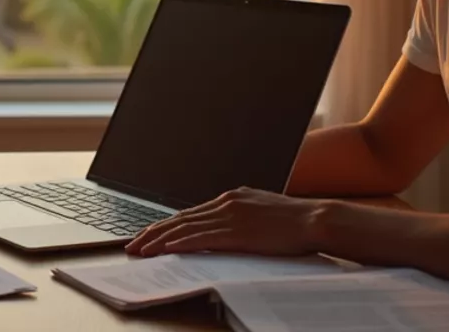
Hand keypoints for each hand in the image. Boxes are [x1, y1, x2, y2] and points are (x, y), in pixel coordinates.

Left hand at [126, 188, 324, 257]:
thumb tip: (227, 230)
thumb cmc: (296, 222)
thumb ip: (242, 218)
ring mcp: (229, 215)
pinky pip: (197, 238)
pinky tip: (162, 251)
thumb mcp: (263, 213)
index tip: (150, 234)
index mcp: (233, 198)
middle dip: (153, 232)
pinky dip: (176, 244)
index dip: (167, 224)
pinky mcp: (234, 230)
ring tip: (139, 250)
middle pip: (180, 218)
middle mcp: (226, 202)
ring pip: (183, 228)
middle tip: (132, 244)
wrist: (316, 219)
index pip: (191, 213)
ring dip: (157, 240)